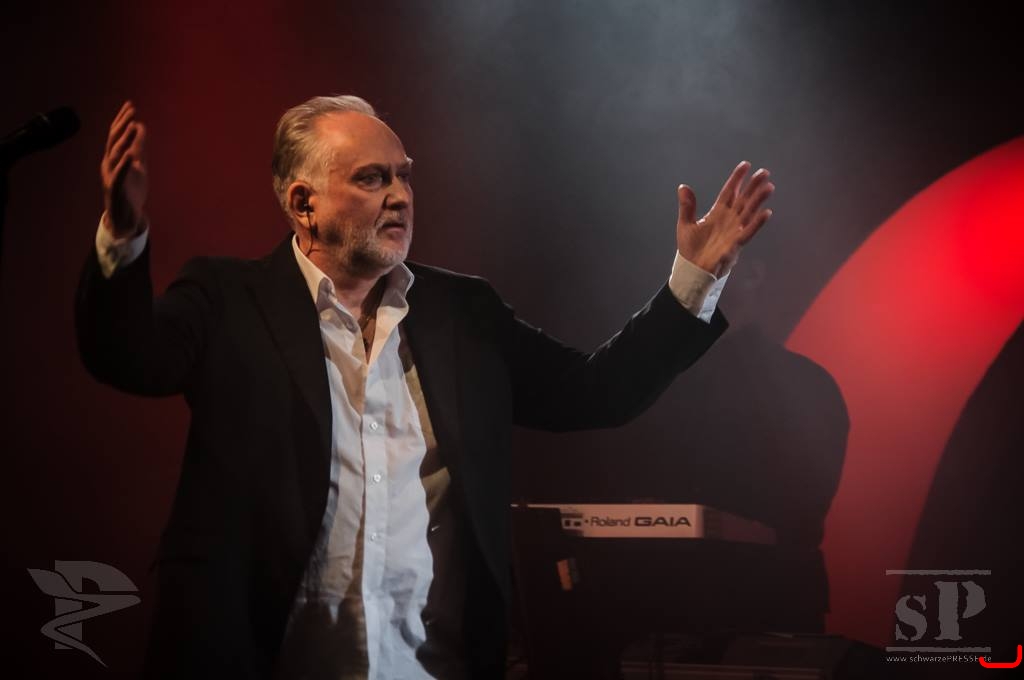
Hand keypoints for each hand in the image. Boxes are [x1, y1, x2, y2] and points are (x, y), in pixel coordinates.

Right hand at [100, 101, 147, 237]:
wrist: (126, 217)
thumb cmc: (131, 190)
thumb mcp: (138, 165)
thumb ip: (139, 147)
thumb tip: (140, 126)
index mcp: (114, 158)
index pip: (116, 134)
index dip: (122, 119)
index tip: (130, 105)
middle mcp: (109, 164)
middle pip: (114, 140)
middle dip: (122, 124)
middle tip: (132, 110)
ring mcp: (111, 175)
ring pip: (115, 154)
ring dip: (124, 139)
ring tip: (133, 125)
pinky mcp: (116, 188)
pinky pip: (119, 174)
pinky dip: (124, 164)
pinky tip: (130, 154)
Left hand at [676, 161, 772, 276]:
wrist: (692, 270)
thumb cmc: (691, 249)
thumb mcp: (686, 224)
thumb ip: (687, 206)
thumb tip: (683, 187)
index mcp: (717, 212)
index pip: (729, 192)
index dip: (737, 179)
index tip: (746, 165)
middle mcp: (728, 219)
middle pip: (743, 199)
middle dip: (753, 186)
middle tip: (764, 172)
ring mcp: (733, 230)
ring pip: (749, 212)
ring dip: (758, 200)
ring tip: (768, 187)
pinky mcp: (735, 244)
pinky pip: (748, 232)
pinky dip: (757, 223)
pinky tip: (766, 213)